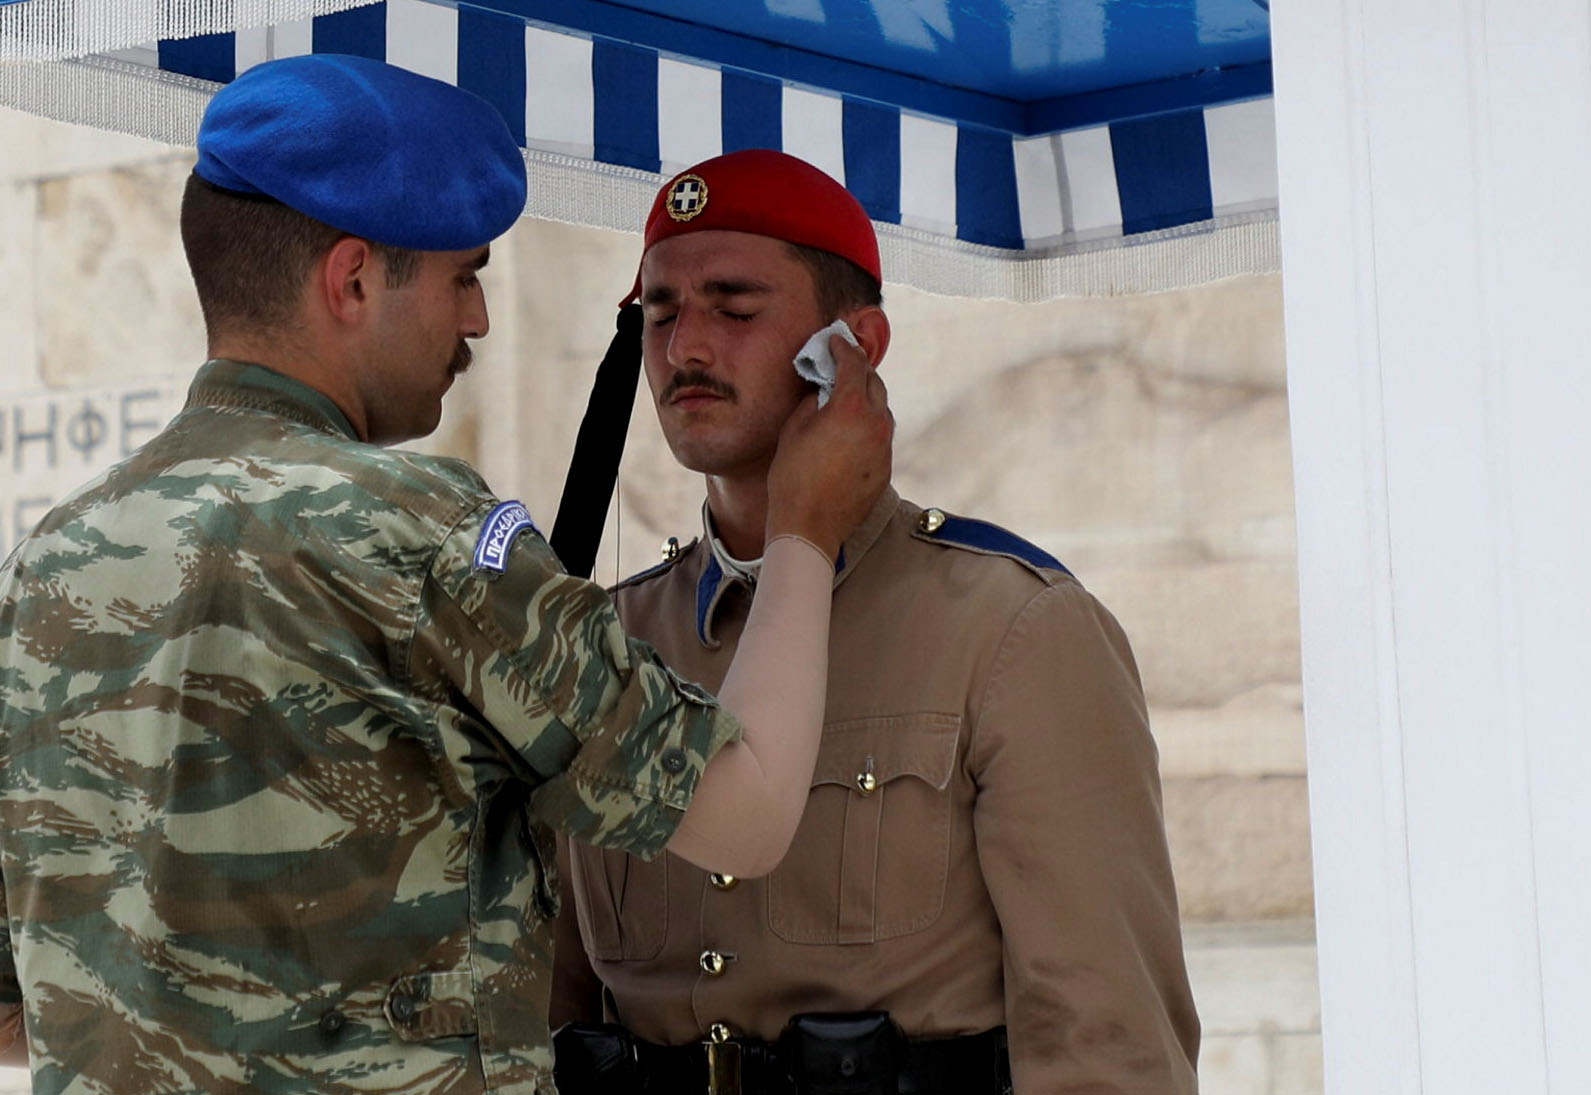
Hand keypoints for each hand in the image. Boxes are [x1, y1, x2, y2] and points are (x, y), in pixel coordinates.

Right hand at [764, 333, 892, 558]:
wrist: (809, 526)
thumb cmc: (793, 478)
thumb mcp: (794, 429)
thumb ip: (813, 400)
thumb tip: (823, 389)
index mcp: (850, 408)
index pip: (853, 364)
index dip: (842, 348)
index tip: (834, 341)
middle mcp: (875, 423)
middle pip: (874, 383)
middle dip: (858, 369)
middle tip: (842, 364)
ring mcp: (884, 447)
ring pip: (881, 410)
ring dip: (866, 398)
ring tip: (846, 397)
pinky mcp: (885, 468)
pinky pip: (881, 436)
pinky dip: (868, 425)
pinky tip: (851, 432)